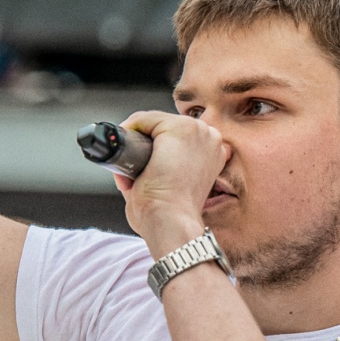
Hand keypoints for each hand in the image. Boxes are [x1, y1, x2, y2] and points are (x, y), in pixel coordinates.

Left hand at [116, 111, 227, 257]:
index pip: (180, 139)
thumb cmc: (173, 216)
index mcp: (214, 154)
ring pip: (157, 121)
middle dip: (147, 142)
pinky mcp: (179, 128)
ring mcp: (197, 131)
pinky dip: (130, 129)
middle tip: (132, 164)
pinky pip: (146, 119)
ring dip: (138, 136)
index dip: (158, 149)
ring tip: (128, 160)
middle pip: (168, 127)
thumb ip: (159, 173)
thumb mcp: (174, 190)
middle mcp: (211, 139)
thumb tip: (127, 167)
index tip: (144, 164)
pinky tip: (126, 147)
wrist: (172, 221)